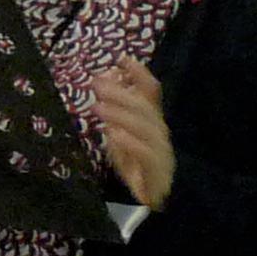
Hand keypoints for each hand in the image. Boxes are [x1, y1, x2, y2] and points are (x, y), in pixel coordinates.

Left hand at [91, 59, 173, 211]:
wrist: (155, 196)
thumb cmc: (135, 161)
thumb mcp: (120, 134)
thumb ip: (113, 111)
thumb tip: (102, 83)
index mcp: (151, 119)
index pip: (151, 91)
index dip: (139, 74)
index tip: (121, 59)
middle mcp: (158, 130)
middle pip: (144, 107)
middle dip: (121, 93)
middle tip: (96, 84)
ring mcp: (160, 150)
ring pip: (145, 128)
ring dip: (121, 115)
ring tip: (98, 107)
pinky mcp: (157, 170)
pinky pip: (145, 154)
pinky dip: (129, 143)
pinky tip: (113, 134)